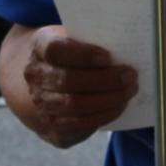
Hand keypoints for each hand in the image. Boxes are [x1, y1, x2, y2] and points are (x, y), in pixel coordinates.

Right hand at [16, 28, 136, 147]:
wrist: (44, 85)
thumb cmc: (68, 57)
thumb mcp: (74, 39)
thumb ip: (91, 41)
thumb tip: (123, 48)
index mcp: (39, 48)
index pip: (55, 50)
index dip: (82, 55)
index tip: (107, 56)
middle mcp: (34, 76)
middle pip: (69, 80)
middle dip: (105, 79)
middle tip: (130, 76)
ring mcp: (40, 104)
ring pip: (74, 105)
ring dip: (108, 99)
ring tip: (129, 91)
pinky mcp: (52, 127)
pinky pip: (79, 125)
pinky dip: (103, 116)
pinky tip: (119, 106)